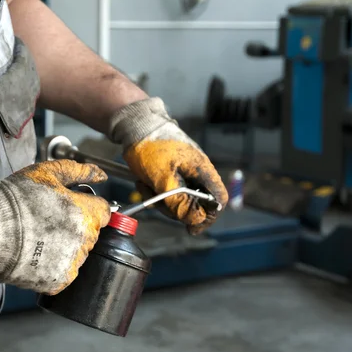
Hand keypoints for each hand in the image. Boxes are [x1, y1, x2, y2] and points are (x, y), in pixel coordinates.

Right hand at [0, 160, 110, 293]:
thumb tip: (101, 175)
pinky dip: (54, 266)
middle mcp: (84, 240)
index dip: (87, 207)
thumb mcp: (47, 173)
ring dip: (66, 247)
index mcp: (85, 213)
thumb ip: (80, 171)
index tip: (70, 208)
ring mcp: (72, 263)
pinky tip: (37, 253)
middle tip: (48, 221)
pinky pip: (65, 272)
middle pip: (91, 233)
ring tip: (40, 238)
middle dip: (76, 226)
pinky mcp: (58, 281)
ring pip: (79, 254)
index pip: (104, 212)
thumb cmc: (14, 199)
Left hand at [109, 98, 227, 234]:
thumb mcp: (163, 179)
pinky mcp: (170, 169)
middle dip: (174, 207)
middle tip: (157, 202)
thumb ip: (180, 202)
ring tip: (145, 186)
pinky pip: (166, 188)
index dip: (207, 216)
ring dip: (160, 198)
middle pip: (195, 203)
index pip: (217, 200)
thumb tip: (195, 221)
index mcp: (201, 170)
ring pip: (178, 197)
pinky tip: (143, 182)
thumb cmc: (150, 147)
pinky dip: (154, 189)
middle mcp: (197, 170)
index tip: (191, 228)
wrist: (134, 123)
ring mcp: (183, 169)